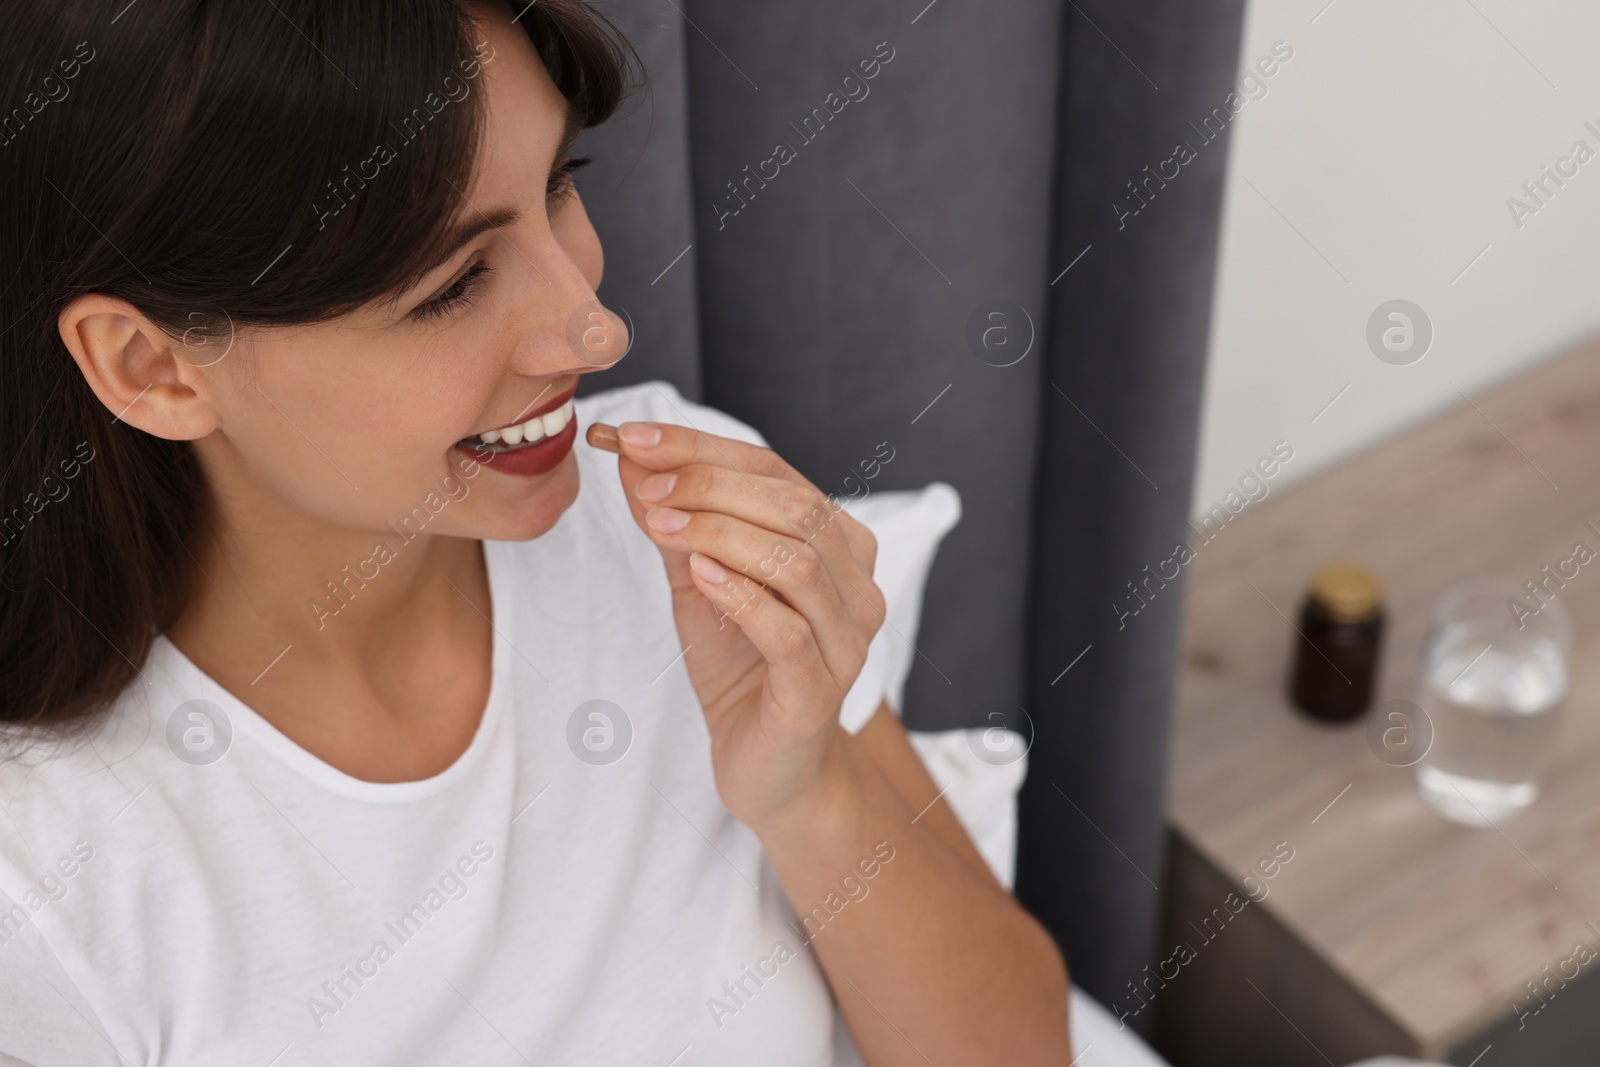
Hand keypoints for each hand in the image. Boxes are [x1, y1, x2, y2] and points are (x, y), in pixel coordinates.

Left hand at [585, 419, 885, 833]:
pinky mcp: (819, 691)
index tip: (631, 436)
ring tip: (661, 523)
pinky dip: (741, 595)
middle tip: (644, 480)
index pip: (775, 472)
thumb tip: (632, 459)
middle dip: (710, 483)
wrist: (768, 770)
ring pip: (798, 563)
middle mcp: (857, 586)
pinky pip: (789, 632)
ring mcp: (847, 641)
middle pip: (794, 507)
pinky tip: (699, 574)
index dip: (702, 448)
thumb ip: (674, 524)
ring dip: (722, 533)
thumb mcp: (697, 583)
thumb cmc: (740, 670)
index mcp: (837, 545)